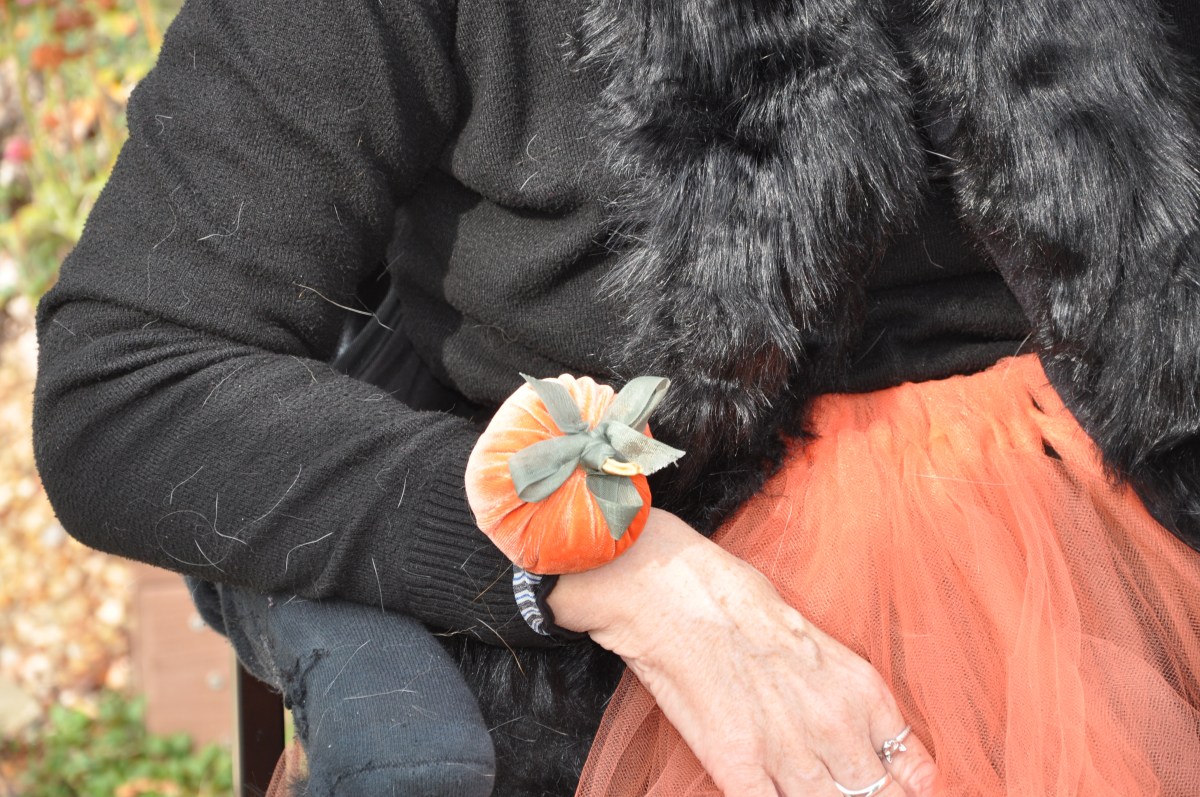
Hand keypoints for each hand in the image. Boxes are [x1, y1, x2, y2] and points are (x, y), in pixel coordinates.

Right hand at [549, 509, 939, 796]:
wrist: (678, 592)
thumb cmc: (736, 599)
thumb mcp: (813, 638)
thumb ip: (837, 688)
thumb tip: (844, 723)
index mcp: (860, 690)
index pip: (912, 768)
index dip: (911, 787)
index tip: (906, 790)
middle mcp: (836, 727)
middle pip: (877, 796)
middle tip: (855, 790)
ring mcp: (789, 753)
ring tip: (811, 787)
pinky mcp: (739, 767)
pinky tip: (771, 792)